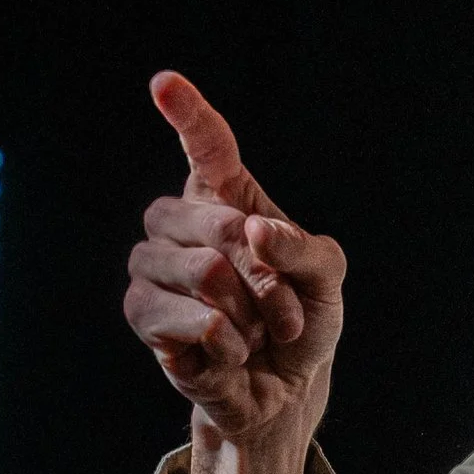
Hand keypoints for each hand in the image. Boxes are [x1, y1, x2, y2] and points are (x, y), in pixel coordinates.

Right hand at [124, 71, 346, 473]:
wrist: (286, 390)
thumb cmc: (303, 323)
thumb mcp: (327, 281)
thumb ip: (304, 248)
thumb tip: (254, 230)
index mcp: (229, 201)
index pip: (207, 148)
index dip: (187, 113)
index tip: (164, 82)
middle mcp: (183, 228)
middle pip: (205, 217)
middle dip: (257, 267)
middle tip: (281, 305)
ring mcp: (157, 271)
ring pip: (195, 270)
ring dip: (244, 310)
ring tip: (255, 331)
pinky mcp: (146, 318)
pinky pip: (180, 317)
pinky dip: (223, 340)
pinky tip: (231, 351)